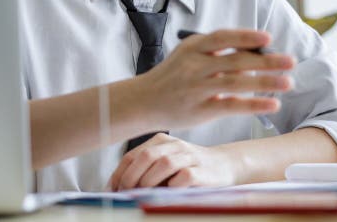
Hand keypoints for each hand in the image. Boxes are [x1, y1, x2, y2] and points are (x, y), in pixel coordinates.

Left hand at [109, 133, 236, 189]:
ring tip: (143, 194)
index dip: (119, 173)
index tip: (111, 190)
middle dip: (131, 177)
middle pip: (146, 156)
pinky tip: (168, 192)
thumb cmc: (188, 168)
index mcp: (161, 141)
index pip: (133, 155)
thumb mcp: (166, 164)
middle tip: (125, 193)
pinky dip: (173, 186)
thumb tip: (119, 188)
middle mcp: (174, 145)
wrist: (224, 164)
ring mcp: (190, 156)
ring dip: (149, 181)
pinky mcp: (203, 171)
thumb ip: (146, 170)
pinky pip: (184, 176)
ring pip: (164, 164)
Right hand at [134, 29, 294, 131]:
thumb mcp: (188, 55)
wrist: (143, 101)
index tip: (268, 39)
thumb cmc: (172, 76)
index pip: (223, 37)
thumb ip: (216, 52)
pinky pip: (231, 105)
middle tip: (290, 61)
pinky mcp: (200, 110)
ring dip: (266, 82)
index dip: (246, 37)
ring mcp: (197, 88)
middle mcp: (195, 65)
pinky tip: (272, 104)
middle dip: (266, 61)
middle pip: (236, 60)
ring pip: (237, 82)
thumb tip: (255, 51)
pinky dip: (254, 104)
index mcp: (193, 47)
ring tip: (288, 83)